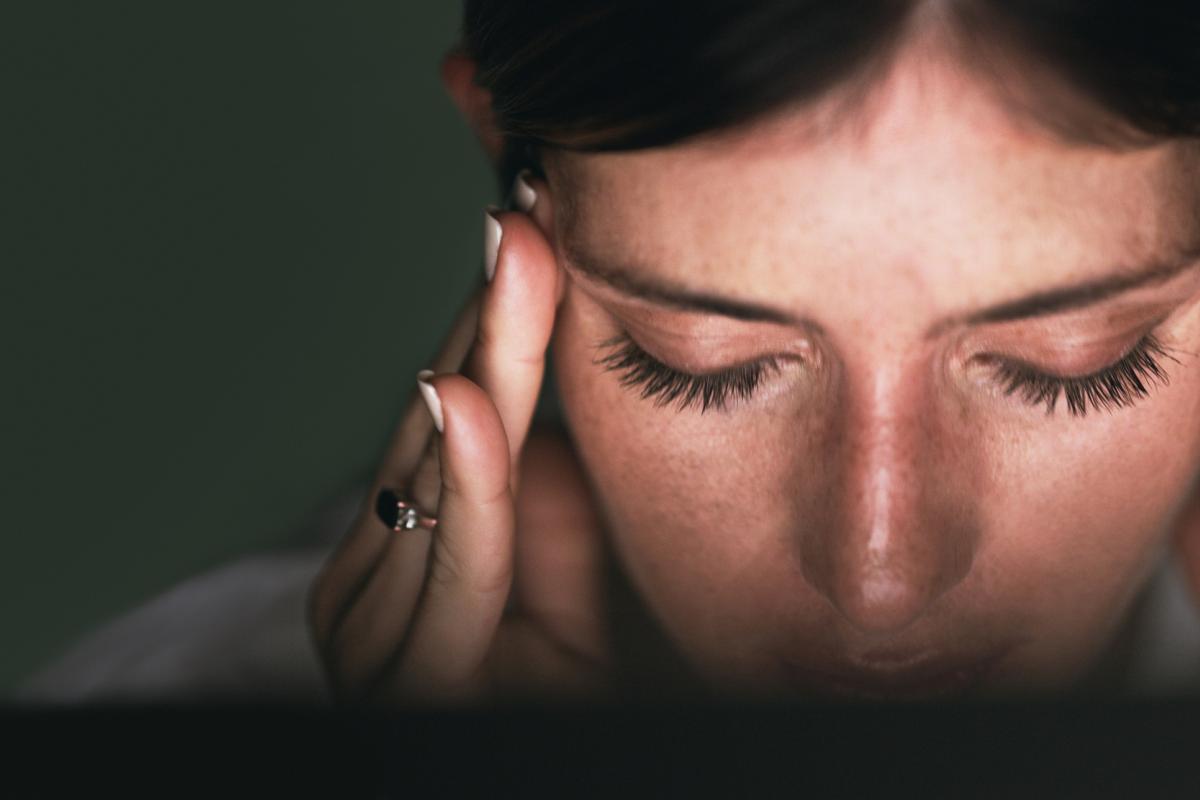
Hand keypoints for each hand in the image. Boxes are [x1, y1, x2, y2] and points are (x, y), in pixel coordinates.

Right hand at [307, 180, 610, 703]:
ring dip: (483, 363)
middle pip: (442, 423)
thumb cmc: (585, 664)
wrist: (573, 749)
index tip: (531, 220)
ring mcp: (372, 627)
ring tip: (514, 258)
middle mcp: (374, 573)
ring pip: (437, 476)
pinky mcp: (403, 675)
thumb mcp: (572, 546)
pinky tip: (463, 398)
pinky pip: (452, 562)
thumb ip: (543, 477)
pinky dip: (467, 483)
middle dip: (490, 316)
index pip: (454, 406)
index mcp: (408, 536)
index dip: (495, 318)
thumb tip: (521, 389)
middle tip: (525, 210)